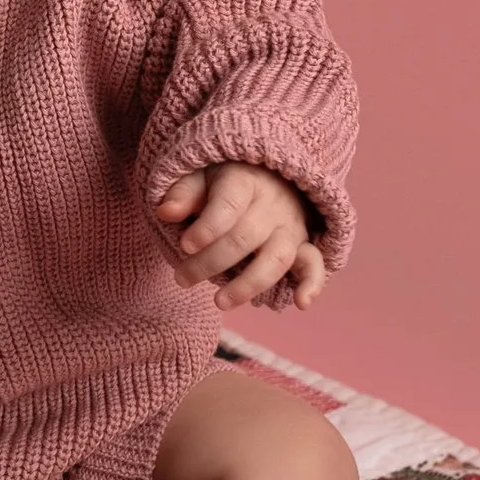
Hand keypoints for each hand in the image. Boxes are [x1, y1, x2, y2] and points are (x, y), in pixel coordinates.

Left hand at [154, 161, 326, 309]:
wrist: (268, 177)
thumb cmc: (225, 182)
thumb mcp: (201, 177)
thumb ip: (184, 193)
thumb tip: (166, 212)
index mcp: (245, 181)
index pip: (229, 205)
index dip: (208, 228)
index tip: (185, 245)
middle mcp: (273, 205)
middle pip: (245, 237)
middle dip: (211, 262)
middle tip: (181, 279)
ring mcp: (291, 227)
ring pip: (277, 258)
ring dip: (249, 284)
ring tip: (219, 303)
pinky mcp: (303, 246)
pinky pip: (313, 264)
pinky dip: (312, 283)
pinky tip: (301, 303)